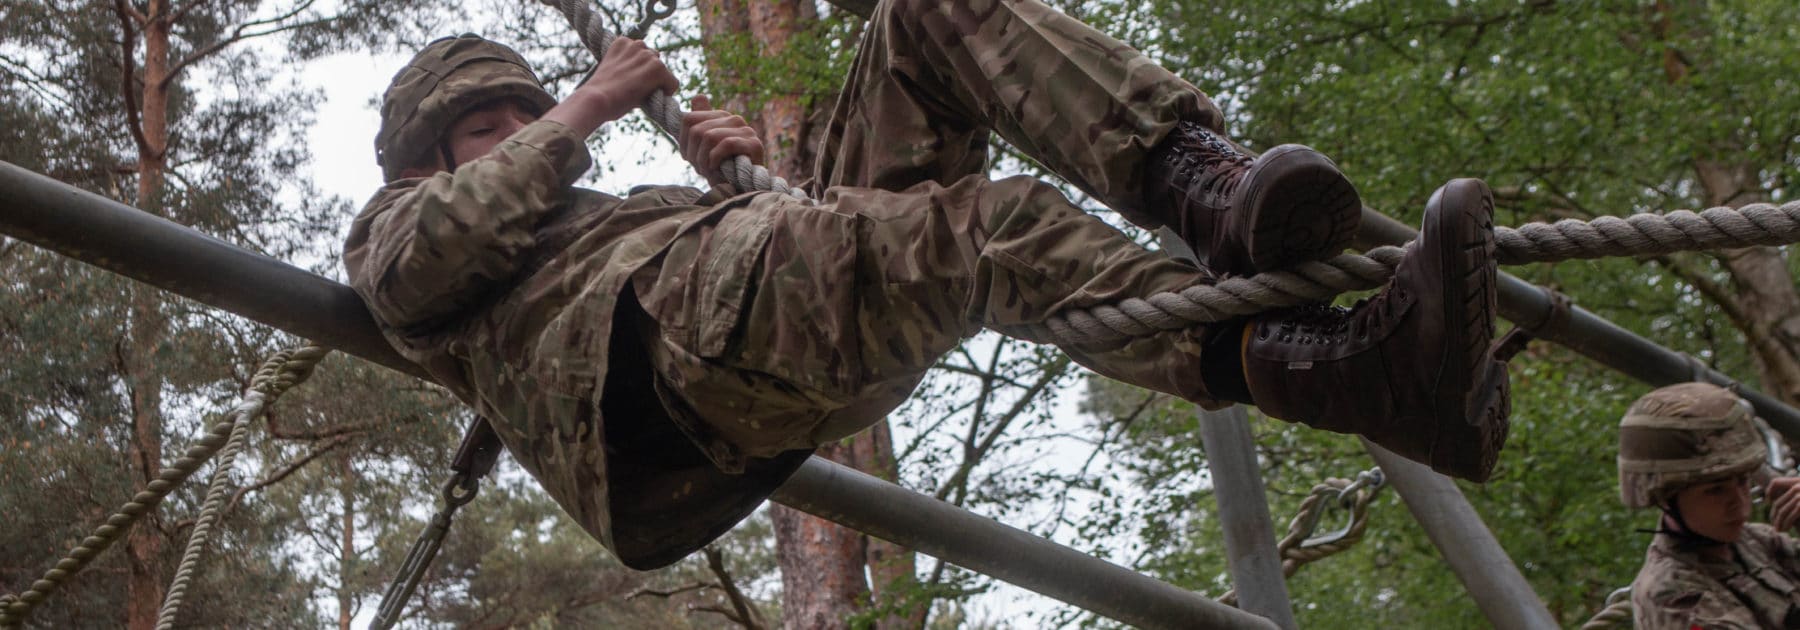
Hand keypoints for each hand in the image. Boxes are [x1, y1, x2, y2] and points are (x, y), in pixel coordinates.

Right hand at [541, 37, 679, 135]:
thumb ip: (626, 66)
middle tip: (635, 89)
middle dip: (649, 74)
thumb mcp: (611, 71)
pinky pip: (673, 83)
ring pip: (663, 71)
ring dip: (658, 82)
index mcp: (622, 42)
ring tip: (640, 93)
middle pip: (654, 60)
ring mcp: (648, 55)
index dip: (639, 71)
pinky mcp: (657, 67)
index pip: (642, 54)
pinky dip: (667, 92)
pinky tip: (651, 98)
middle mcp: (636, 44)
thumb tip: (639, 75)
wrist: (597, 99)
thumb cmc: (600, 93)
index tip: (628, 82)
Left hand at [679, 95, 764, 187]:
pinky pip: (726, 144)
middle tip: (699, 169)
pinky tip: (716, 169)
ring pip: (709, 136)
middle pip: (696, 129)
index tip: (689, 158)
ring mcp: (746, 130)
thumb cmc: (721, 170)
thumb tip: (698, 96)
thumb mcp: (703, 148)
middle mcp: (734, 119)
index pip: (689, 119)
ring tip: (708, 171)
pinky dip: (716, 159)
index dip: (683, 141)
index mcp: (721, 116)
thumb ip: (699, 124)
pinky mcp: (755, 144)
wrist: (741, 191)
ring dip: (703, 160)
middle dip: (693, 154)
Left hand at [1768, 477, 1799, 530]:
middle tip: (1774, 524)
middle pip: (1779, 502)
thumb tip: (1772, 500)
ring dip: (1778, 522)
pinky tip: (1785, 529)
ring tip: (1778, 529)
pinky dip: (1785, 523)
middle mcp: (1798, 486)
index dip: (1770, 491)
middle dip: (1774, 515)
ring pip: (1782, 510)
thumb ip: (1793, 495)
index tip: (1768, 501)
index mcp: (1798, 481)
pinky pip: (1791, 515)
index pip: (1776, 482)